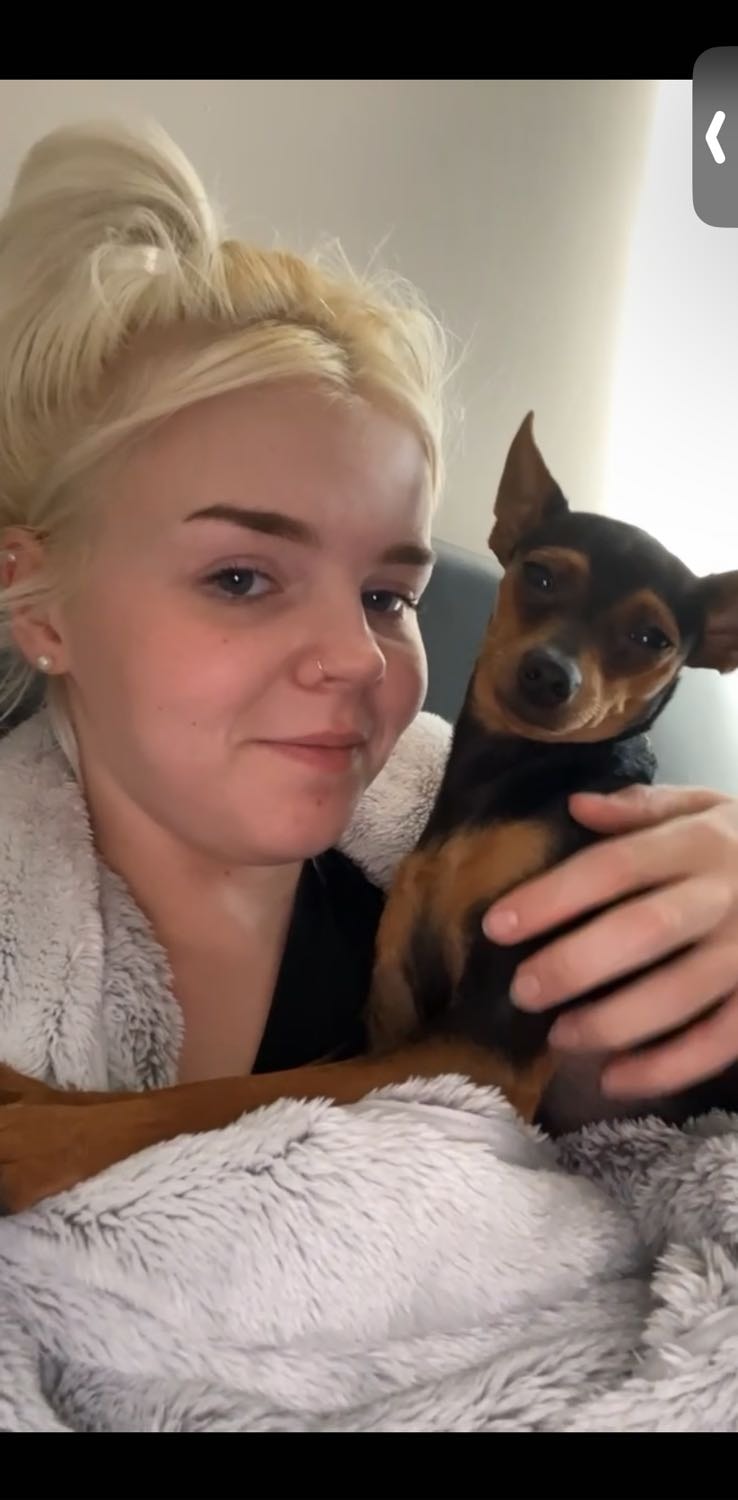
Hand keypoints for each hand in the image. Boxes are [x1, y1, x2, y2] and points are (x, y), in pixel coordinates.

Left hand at [483, 785, 737, 1099]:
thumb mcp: (706, 807)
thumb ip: (644, 809)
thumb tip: (577, 805)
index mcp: (700, 841)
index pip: (616, 867)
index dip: (554, 896)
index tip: (498, 925)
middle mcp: (726, 896)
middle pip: (645, 930)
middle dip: (576, 963)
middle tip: (523, 991)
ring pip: (682, 993)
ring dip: (615, 1021)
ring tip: (560, 1037)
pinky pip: (719, 1040)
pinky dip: (667, 1066)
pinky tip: (617, 1080)